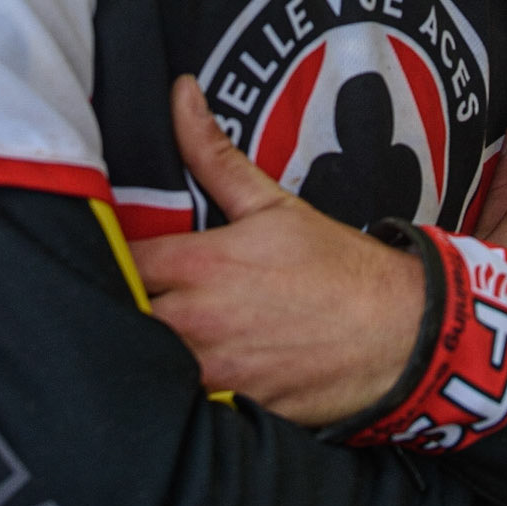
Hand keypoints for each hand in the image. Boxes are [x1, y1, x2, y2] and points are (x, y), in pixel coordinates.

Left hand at [130, 75, 424, 426]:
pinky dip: (169, 395)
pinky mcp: (230, 411)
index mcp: (200, 265)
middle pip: (119, 316)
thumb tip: (181, 94)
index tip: (110, 252)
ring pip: (142, 366)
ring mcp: (213, 373)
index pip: (117, 260)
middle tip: (114, 296)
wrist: (398, 334)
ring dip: (139, 351)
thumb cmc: (336, 266)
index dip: (108, 255)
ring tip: (138, 338)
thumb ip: (213, 154)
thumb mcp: (273, 203)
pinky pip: (179, 407)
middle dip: (115, 306)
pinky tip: (172, 382)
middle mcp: (197, 322)